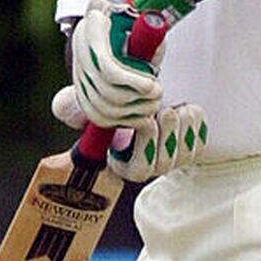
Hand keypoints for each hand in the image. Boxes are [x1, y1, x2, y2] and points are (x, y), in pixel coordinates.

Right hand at [51, 86, 206, 180]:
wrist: (152, 92)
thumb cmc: (121, 99)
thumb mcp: (97, 100)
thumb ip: (75, 105)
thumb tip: (61, 106)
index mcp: (123, 163)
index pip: (138, 167)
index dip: (145, 142)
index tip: (145, 118)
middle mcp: (148, 168)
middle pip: (162, 164)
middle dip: (164, 133)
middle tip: (162, 108)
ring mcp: (171, 162)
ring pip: (182, 154)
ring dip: (181, 126)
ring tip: (176, 105)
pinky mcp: (191, 151)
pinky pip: (199, 143)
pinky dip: (196, 124)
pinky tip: (189, 109)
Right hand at [70, 0, 165, 126]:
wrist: (114, 27)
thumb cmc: (134, 23)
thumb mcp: (143, 22)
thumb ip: (149, 33)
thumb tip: (155, 36)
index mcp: (93, 27)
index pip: (106, 67)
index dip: (130, 81)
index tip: (152, 86)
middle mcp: (81, 51)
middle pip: (106, 91)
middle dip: (137, 99)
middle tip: (158, 94)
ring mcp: (79, 73)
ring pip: (103, 108)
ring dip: (133, 112)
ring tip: (154, 104)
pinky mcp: (82, 92)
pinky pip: (98, 117)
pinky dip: (123, 122)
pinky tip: (142, 117)